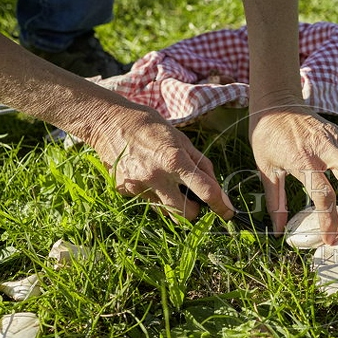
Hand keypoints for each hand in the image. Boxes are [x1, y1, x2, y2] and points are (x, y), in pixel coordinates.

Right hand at [90, 104, 234, 220]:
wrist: (109, 123)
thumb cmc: (150, 127)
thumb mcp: (181, 139)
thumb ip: (201, 164)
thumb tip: (217, 187)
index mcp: (175, 160)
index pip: (206, 191)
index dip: (221, 205)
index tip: (228, 213)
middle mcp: (157, 177)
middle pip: (185, 214)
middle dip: (194, 210)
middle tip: (194, 199)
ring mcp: (138, 187)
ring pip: (166, 212)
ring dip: (173, 204)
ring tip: (167, 183)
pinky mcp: (124, 191)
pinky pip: (148, 202)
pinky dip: (154, 195)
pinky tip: (147, 176)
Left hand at [249, 105, 337, 242]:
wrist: (275, 101)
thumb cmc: (267, 134)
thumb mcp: (265, 169)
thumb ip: (275, 201)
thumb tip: (279, 230)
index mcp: (301, 157)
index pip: (324, 194)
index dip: (329, 219)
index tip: (329, 236)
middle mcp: (323, 146)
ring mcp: (335, 138)